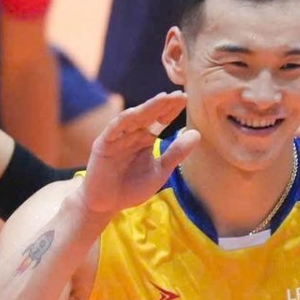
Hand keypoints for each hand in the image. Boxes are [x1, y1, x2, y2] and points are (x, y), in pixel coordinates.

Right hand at [79, 92, 199, 219]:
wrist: (107, 204)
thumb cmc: (132, 187)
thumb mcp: (160, 170)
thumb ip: (176, 153)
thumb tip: (196, 134)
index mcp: (145, 138)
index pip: (160, 120)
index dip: (171, 110)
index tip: (185, 99)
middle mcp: (132, 134)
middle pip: (148, 115)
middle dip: (163, 105)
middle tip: (179, 95)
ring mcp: (117, 137)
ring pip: (133, 118)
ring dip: (147, 108)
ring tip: (162, 99)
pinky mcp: (103, 145)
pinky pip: (113, 129)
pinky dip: (123, 121)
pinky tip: (135, 113)